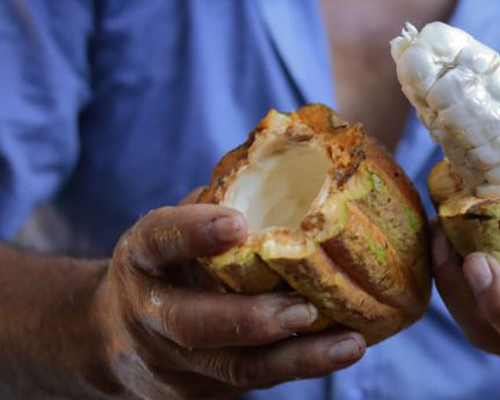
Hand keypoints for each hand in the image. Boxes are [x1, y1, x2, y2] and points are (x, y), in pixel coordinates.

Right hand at [92, 200, 365, 398]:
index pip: (159, 240)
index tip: (238, 223)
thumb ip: (216, 205)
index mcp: (142, 256)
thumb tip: (288, 162)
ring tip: (347, 343)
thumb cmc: (164, 262)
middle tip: (303, 306)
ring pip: (232, 367)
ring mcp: (171, 361)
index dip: (195, 232)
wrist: (112, 335)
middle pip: (191, 323)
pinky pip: (250, 380)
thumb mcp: (174, 228)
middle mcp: (148, 313)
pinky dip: (298, 366)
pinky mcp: (197, 390)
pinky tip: (341, 350)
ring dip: (295, 357)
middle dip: (249, 318)